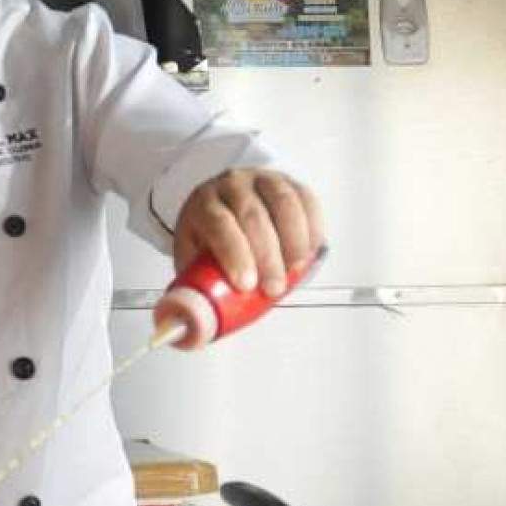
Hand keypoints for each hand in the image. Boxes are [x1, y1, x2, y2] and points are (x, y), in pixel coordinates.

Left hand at [172, 169, 323, 299]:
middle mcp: (232, 185)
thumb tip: (193, 325)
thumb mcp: (194, 255)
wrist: (223, 200)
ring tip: (294, 272)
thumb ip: (196, 284)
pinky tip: (308, 252)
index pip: (218, 223)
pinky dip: (312, 229)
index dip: (234, 254)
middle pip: (252, 217)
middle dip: (268, 257)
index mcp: (204, 203)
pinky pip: (306, 201)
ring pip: (284, 204)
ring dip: (294, 243)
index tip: (246, 284)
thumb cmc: (209, 234)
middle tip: (273, 289)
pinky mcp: (290, 182)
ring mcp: (262, 180)